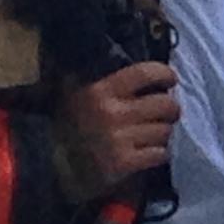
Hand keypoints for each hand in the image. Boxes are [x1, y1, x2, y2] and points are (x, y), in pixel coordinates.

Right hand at [60, 61, 179, 189]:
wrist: (53, 165)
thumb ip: (98, 74)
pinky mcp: (123, 163)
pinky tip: (148, 153)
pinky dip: (158, 154)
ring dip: (162, 133)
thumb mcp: (75, 92)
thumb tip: (127, 57)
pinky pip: (159, 154)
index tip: (170, 80)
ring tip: (151, 135)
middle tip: (166, 113)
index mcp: (99, 90)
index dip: (164, 74)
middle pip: (165, 104)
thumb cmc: (69, 125)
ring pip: (164, 131)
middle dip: (170, 109)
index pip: (145, 73)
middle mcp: (110, 112)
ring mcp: (118, 139)